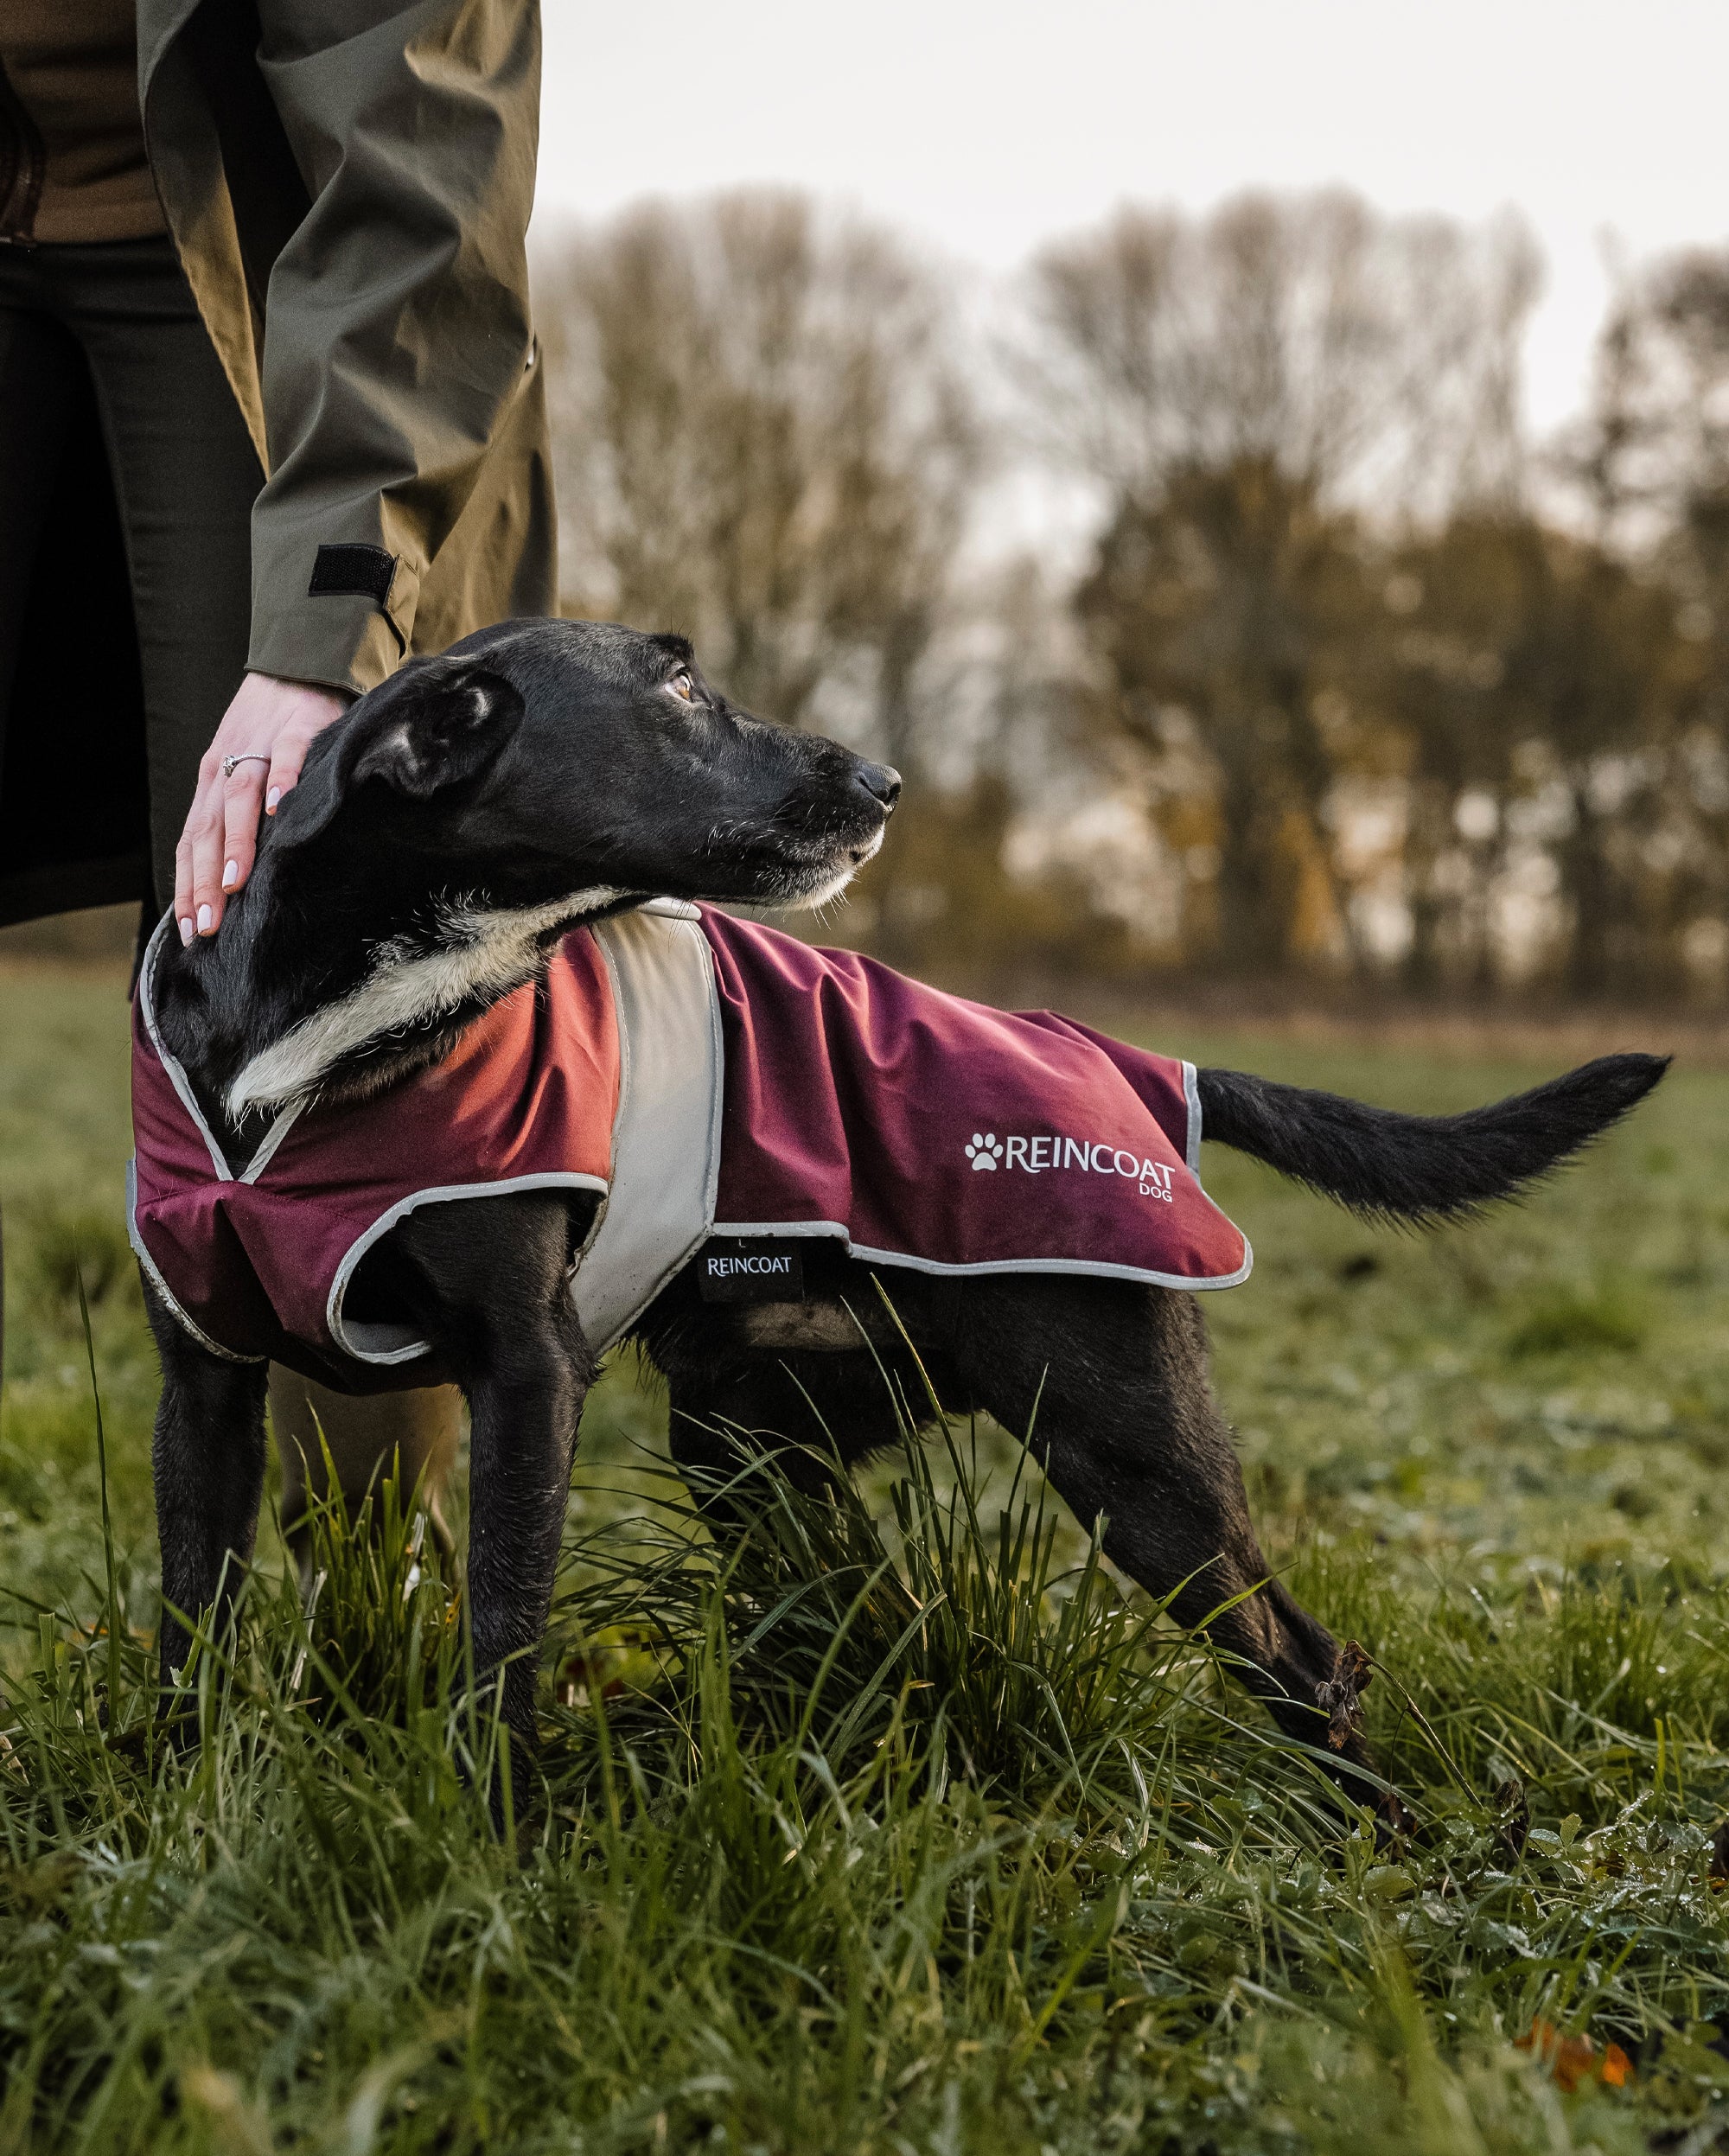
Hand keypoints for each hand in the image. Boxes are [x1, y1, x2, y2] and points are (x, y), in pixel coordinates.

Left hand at [176, 672, 349, 941]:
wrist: (296, 665)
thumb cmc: (273, 729)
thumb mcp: (244, 771)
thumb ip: (237, 816)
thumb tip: (233, 879)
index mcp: (212, 783)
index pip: (191, 841)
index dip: (188, 886)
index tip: (189, 931)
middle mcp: (226, 767)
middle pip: (208, 828)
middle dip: (205, 880)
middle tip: (207, 924)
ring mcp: (259, 747)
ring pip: (239, 799)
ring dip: (236, 842)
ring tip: (235, 881)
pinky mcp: (297, 730)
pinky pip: (285, 758)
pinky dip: (280, 782)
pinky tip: (280, 811)